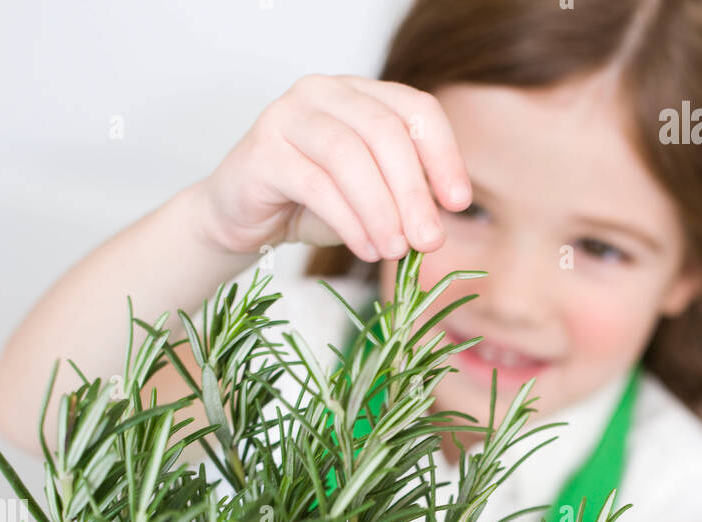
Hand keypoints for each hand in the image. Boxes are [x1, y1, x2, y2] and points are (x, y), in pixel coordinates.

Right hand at [198, 73, 472, 260]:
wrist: (243, 219)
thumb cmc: (309, 205)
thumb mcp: (369, 198)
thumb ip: (401, 196)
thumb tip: (440, 221)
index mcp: (359, 94)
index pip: (415, 109)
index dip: (443, 155)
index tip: (458, 204)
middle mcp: (324, 91)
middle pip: (384, 132)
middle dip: (413, 192)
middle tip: (429, 241)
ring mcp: (288, 115)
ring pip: (349, 156)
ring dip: (381, 210)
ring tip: (395, 251)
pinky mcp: (263, 150)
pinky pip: (316, 184)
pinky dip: (348, 221)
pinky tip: (365, 248)